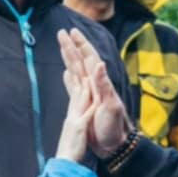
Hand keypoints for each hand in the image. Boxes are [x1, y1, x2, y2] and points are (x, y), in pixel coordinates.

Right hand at [57, 30, 132, 157]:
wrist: (115, 145)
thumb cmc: (114, 127)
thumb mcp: (110, 105)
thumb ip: (104, 84)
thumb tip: (98, 63)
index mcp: (99, 83)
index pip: (88, 58)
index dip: (80, 44)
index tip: (71, 31)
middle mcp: (94, 85)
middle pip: (80, 61)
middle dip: (71, 46)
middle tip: (61, 32)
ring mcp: (89, 94)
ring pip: (76, 71)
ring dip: (69, 58)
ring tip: (62, 47)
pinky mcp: (84, 104)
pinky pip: (74, 86)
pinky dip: (69, 78)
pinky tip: (66, 73)